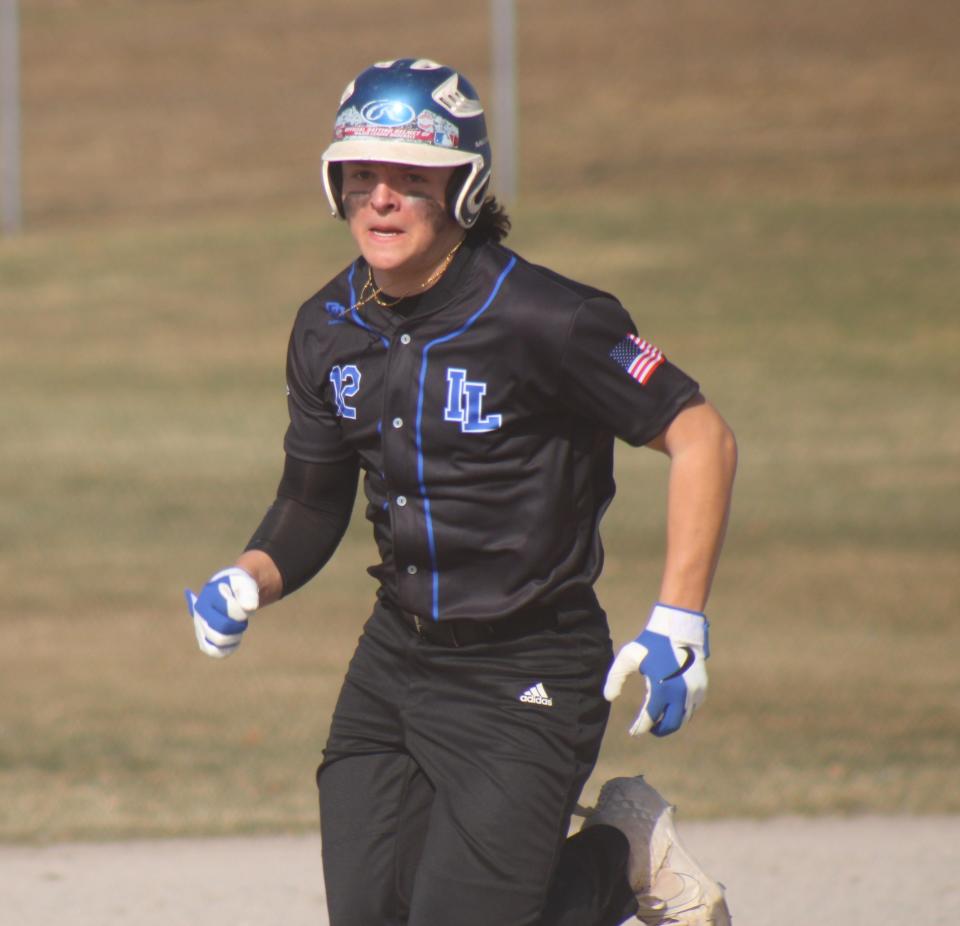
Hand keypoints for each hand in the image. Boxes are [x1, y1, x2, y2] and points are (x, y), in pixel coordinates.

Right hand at [185, 567, 258, 658]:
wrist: (228, 592)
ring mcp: (199, 626)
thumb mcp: (246, 585)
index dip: (243, 612)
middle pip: (224, 627)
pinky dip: (228, 649)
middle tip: (243, 619)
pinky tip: (234, 639)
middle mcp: (200, 610)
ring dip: (235, 636)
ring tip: (237, 627)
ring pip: (219, 640)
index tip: (246, 607)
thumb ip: (249, 593)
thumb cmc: (238, 588)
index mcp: (209, 594)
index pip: (230, 610)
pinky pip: (214, 651)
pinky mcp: (202, 639)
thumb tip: (250, 608)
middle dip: (239, 625)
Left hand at [603, 603, 709, 736]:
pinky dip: (683, 712)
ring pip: (684, 718)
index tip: (633, 731)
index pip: (650, 718)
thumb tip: (609, 698)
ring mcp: (694, 692)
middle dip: (658, 729)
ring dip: (671, 721)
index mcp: (662, 689)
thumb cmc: (651, 642)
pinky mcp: (702, 687)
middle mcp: (680, 695)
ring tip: (659, 719)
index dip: (640, 727)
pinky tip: (673, 708)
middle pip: (670, 724)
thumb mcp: (628, 657)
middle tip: (649, 728)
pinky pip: (693, 708)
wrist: (678, 628)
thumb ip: (615, 678)